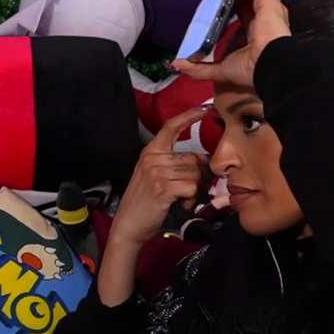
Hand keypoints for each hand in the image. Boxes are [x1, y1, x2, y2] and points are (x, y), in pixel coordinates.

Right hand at [108, 105, 211, 249]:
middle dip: (197, 176)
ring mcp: (157, 172)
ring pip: (195, 173)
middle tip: (187, 191)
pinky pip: (192, 186)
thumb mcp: (154, 176)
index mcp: (150, 151)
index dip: (189, 116)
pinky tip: (181, 204)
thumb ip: (173, 164)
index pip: (171, 127)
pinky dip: (191, 198)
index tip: (205, 108)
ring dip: (194, 190)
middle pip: (193, 158)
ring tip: (181, 199)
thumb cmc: (145, 202)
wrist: (129, 225)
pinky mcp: (163, 187)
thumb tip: (202, 159)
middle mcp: (153, 158)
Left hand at [170, 0, 290, 90]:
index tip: (208, 0)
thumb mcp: (219, 70)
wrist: (268, 67)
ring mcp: (266, 8)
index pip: (240, 12)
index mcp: (254, 32)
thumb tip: (177, 65)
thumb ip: (198, 69)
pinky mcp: (267, 1)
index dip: (225, 4)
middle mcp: (262, 18)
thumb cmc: (249, 69)